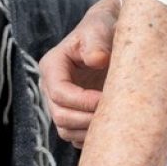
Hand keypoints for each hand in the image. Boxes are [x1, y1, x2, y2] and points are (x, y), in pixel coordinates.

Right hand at [39, 0, 120, 145]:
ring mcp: (61, 103)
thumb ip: (97, 42)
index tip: (106, 99)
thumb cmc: (102, 28)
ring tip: (115, 123)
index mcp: (52, 67)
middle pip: (60, 116)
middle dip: (87, 119)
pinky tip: (111, 128)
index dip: (82, 101)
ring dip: (89, 131)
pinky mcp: (73, 113)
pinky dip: (91, 137)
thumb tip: (97, 60)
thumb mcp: (99, 28)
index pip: (59, 93)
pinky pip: (75, 135)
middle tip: (115, 115)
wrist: (108, 34)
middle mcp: (51, 87)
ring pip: (66, 129)